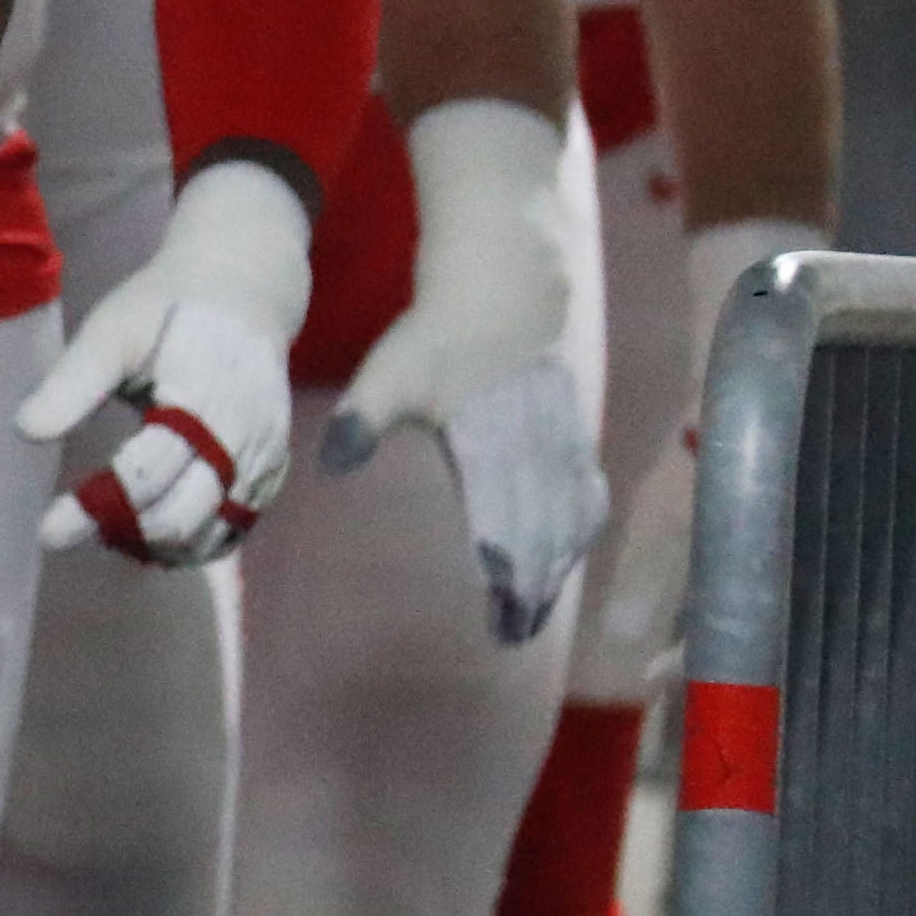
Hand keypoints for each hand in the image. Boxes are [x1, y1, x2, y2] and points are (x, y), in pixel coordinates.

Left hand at [21, 155, 312, 562]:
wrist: (243, 294)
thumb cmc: (165, 310)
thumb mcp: (112, 331)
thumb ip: (73, 384)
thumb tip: (25, 431)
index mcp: (202, 397)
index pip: (148, 473)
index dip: (97, 508)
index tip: (47, 532)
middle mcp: (243, 438)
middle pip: (184, 514)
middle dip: (123, 531)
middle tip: (66, 529)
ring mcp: (264, 460)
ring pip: (212, 534)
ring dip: (156, 546)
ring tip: (102, 531)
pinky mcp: (270, 472)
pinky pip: (235, 527)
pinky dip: (191, 543)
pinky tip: (146, 535)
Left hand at [326, 95, 604, 643]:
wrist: (504, 283)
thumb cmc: (438, 335)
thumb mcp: (392, 375)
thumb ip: (363, 421)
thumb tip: (331, 464)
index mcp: (494, 453)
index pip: (505, 532)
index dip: (507, 580)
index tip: (502, 623)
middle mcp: (536, 455)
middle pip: (542, 535)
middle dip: (533, 588)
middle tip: (517, 632)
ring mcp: (561, 441)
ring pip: (569, 516)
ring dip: (557, 561)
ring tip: (539, 605)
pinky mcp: (572, 427)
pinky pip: (585, 488)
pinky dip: (579, 523)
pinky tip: (574, 543)